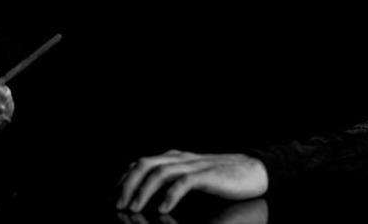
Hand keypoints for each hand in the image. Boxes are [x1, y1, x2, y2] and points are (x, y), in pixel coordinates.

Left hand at [116, 151, 267, 213]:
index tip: (114, 195)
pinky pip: (184, 183)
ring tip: (134, 207)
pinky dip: (170, 195)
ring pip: (160, 172)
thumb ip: (171, 180)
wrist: (253, 170)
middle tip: (118, 204)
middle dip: (128, 184)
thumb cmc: (222, 177)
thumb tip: (150, 196)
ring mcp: (193, 165)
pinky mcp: (207, 175)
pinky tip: (163, 209)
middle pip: (145, 164)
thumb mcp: (191, 176)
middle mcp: (179, 158)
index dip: (124, 178)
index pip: (141, 163)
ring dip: (144, 191)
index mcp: (174, 157)